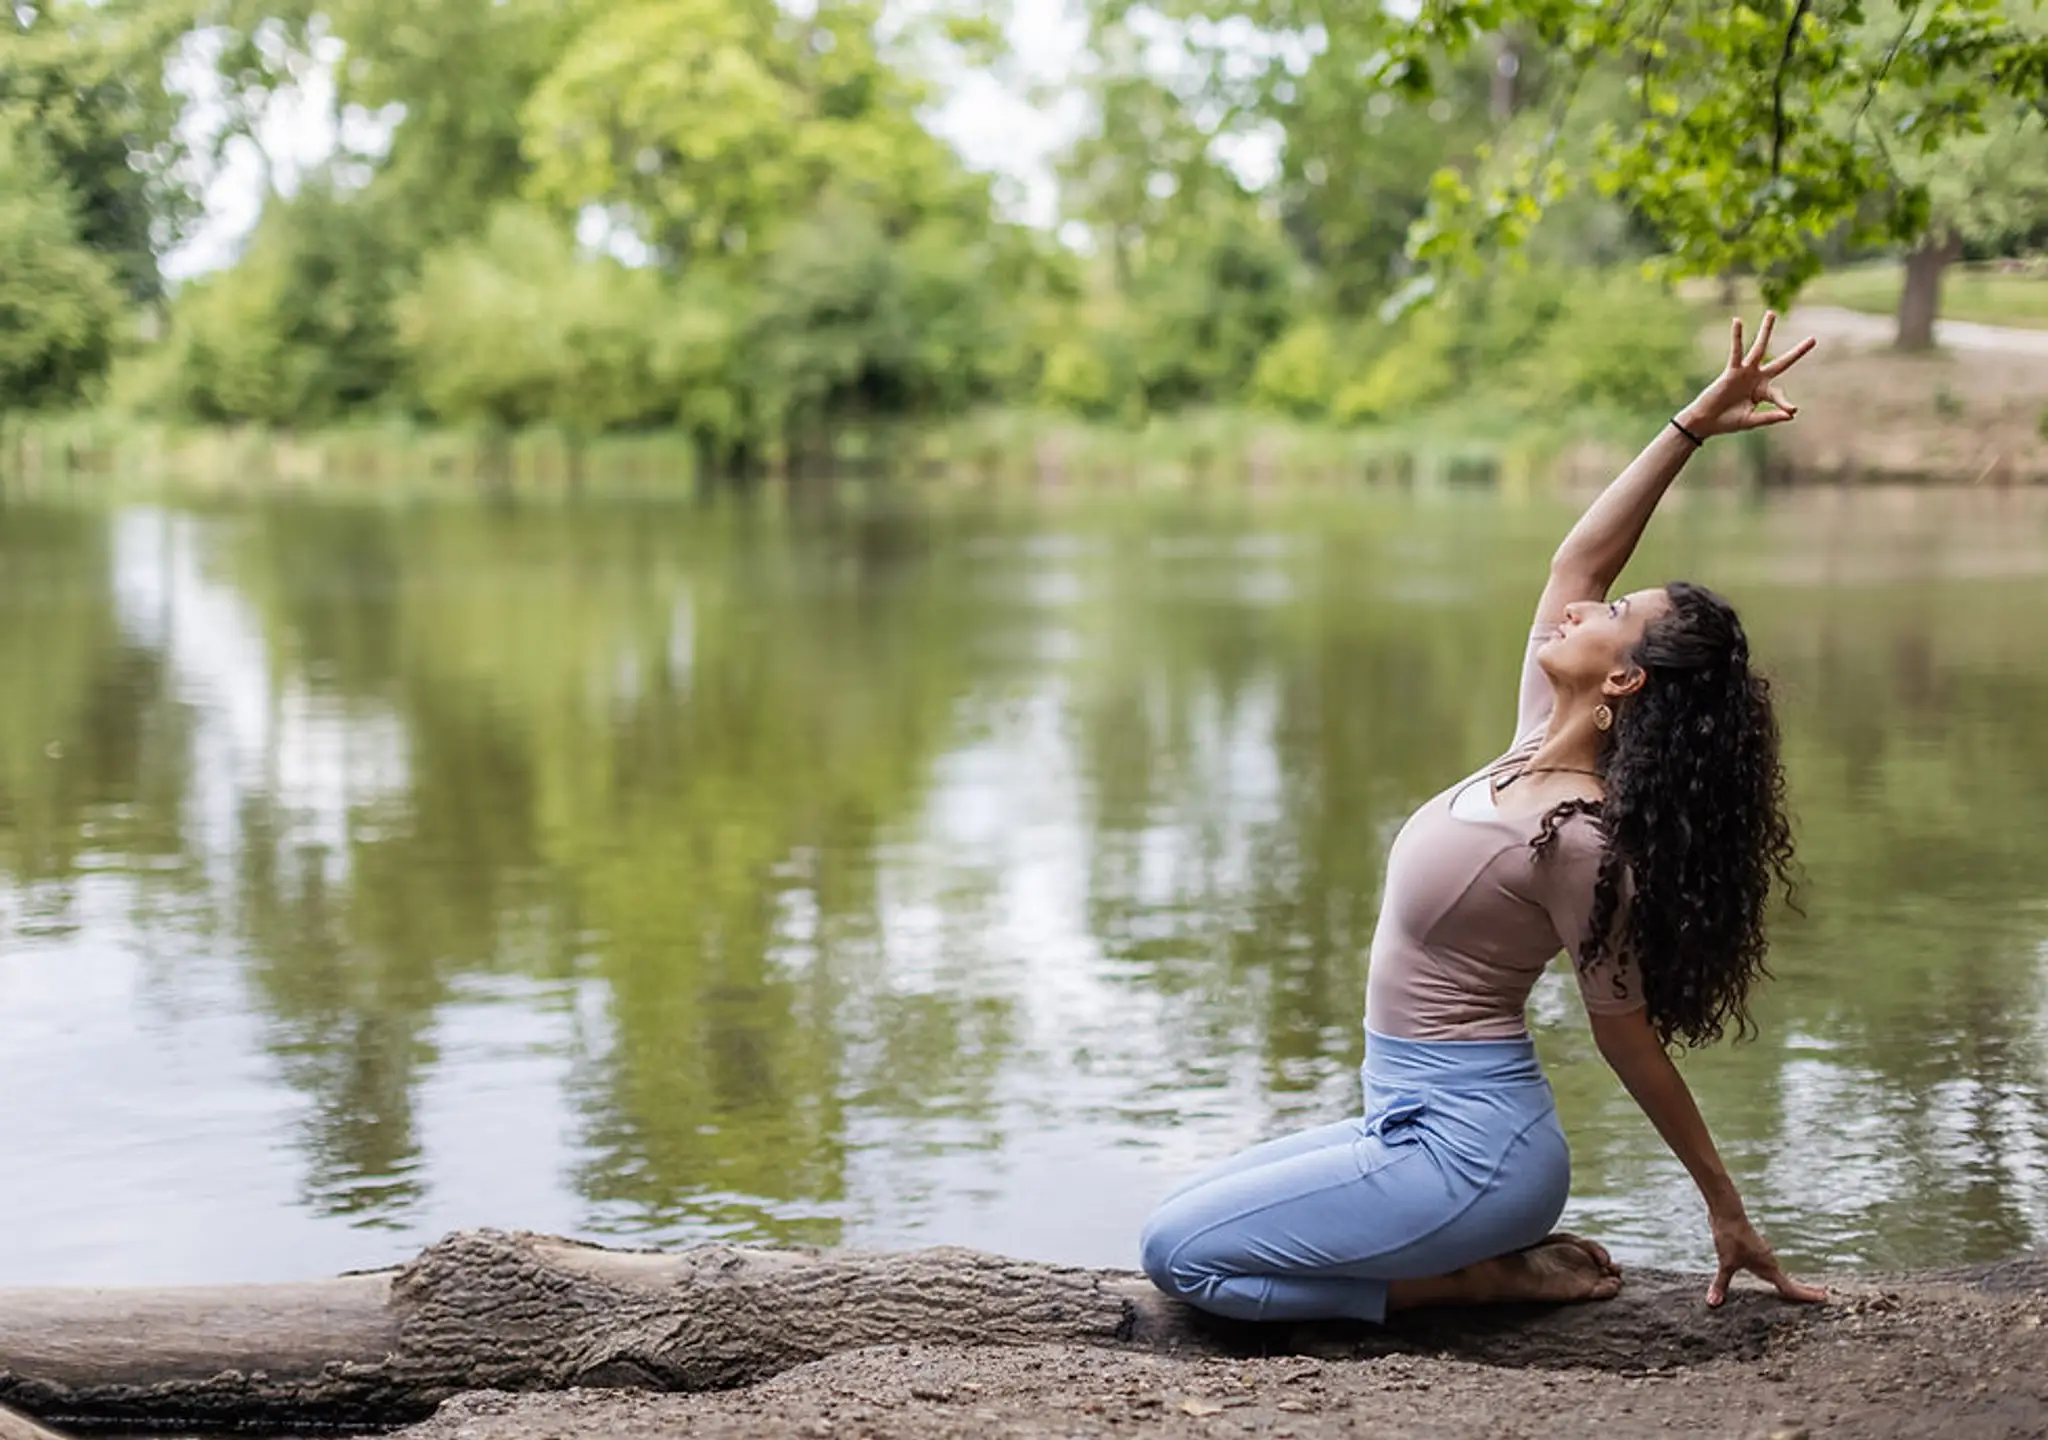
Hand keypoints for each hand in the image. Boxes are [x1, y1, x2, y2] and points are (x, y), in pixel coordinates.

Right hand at [1679, 311, 1816, 437]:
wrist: (1706, 422)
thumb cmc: (1727, 422)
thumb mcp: (1751, 421)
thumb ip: (1770, 417)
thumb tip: (1792, 414)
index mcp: (1763, 392)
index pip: (1779, 395)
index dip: (1785, 404)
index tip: (1792, 410)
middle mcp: (1757, 379)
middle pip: (1781, 363)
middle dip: (1797, 352)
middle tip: (1813, 340)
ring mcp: (1745, 373)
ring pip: (1759, 348)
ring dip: (1766, 331)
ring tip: (1772, 313)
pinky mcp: (1732, 371)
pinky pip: (1736, 351)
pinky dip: (1736, 337)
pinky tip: (1737, 321)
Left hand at [1707, 1209, 1826, 1306]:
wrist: (1727, 1213)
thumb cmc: (1730, 1237)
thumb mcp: (1725, 1263)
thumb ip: (1721, 1285)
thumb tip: (1713, 1303)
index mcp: (1768, 1267)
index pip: (1789, 1288)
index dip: (1806, 1295)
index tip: (1823, 1298)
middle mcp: (1769, 1261)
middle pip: (1789, 1281)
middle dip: (1805, 1290)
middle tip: (1823, 1296)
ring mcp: (1762, 1255)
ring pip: (1778, 1273)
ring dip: (1789, 1282)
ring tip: (1798, 1292)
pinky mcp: (1754, 1249)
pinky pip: (1768, 1266)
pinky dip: (1774, 1274)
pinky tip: (1768, 1277)